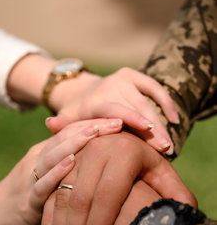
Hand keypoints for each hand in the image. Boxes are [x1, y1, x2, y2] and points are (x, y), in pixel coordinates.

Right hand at [0, 118, 122, 224]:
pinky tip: (71, 162)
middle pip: (65, 138)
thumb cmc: (27, 197)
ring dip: (75, 142)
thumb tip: (99, 159)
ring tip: (96, 131)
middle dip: (92, 128)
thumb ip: (66, 166)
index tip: (122, 117)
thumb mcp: (47, 177)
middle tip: (119, 119)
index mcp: (44, 153)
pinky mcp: (27, 201)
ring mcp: (30, 178)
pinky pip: (42, 184)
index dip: (94, 123)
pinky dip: (55, 172)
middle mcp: (37, 160)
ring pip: (52, 155)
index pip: (70, 132)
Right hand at [41, 132, 195, 224]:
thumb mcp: (163, 176)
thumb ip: (176, 195)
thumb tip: (184, 217)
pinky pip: (49, 191)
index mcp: (125, 151)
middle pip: (80, 197)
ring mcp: (76, 153)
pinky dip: (48, 217)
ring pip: (61, 196)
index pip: (108, 195)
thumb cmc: (147, 165)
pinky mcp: (61, 160)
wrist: (121, 138)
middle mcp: (97, 148)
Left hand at [47, 67, 178, 154]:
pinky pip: (155, 88)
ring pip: (147, 102)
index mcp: (95, 99)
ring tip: (170, 145)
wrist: (81, 91)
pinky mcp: (135, 76)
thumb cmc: (77, 114)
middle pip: (136, 109)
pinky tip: (175, 119)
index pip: (115, 109)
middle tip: (165, 149)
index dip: (132, 120)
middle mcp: (111, 85)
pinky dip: (165, 102)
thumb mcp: (67, 119)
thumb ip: (62, 124)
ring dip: (161, 123)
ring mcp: (124, 79)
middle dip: (152, 130)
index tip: (148, 131)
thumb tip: (50, 124)